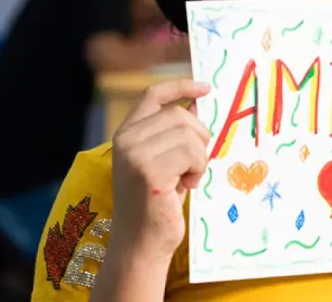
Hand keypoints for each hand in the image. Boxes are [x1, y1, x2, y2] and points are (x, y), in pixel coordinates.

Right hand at [111, 79, 210, 261]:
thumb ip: (174, 133)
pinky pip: (193, 154)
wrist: (140, 244)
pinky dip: (198, 170)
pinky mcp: (149, 171)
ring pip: (190, 134)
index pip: (153, 95)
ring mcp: (135, 154)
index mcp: (125, 134)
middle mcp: (125, 140)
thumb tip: (197, 103)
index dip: (180, 86)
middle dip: (199, 137)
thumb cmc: (157, 204)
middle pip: (180, 115)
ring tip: (187, 179)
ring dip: (199, 158)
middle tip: (194, 164)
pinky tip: (186, 186)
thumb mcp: (165, 160)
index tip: (206, 87)